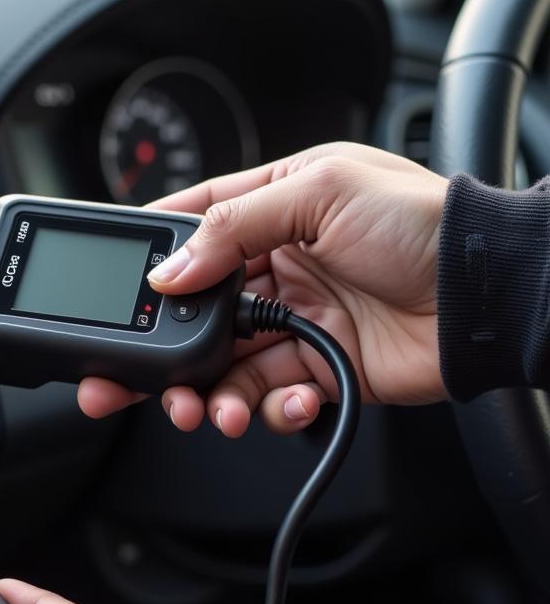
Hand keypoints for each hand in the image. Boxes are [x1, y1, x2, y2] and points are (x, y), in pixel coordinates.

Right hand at [77, 143, 448, 435]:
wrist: (488, 294)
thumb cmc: (424, 223)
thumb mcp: (321, 192)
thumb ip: (233, 227)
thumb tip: (169, 271)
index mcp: (273, 208)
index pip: (192, 226)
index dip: (150, 255)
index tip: (115, 286)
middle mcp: (276, 265)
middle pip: (192, 311)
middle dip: (154, 351)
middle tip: (116, 384)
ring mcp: (294, 318)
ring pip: (221, 365)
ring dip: (203, 395)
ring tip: (201, 411)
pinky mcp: (317, 366)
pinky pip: (269, 396)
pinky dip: (265, 409)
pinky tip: (281, 401)